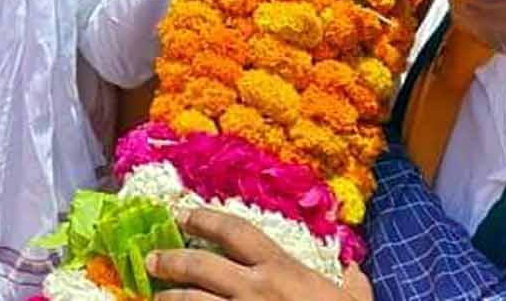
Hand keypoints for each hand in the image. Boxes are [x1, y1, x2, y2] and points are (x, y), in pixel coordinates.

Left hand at [150, 209, 372, 300]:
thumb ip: (352, 284)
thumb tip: (354, 270)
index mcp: (282, 270)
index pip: (234, 232)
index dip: (203, 219)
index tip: (181, 214)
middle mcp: (255, 289)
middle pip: (200, 266)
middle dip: (170, 260)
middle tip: (151, 259)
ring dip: (168, 298)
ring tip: (155, 297)